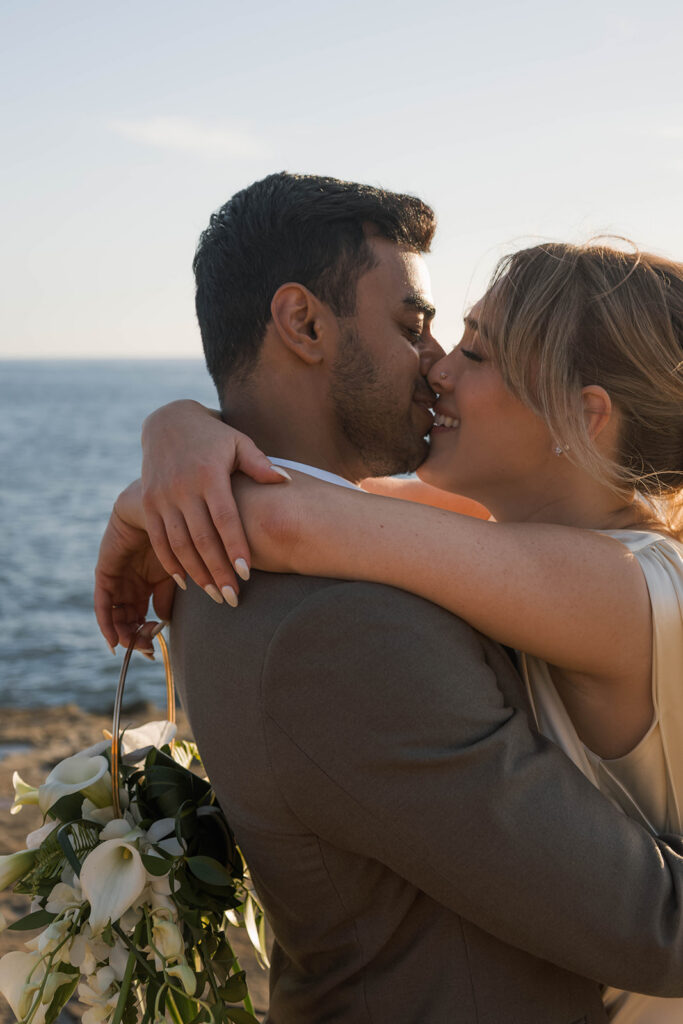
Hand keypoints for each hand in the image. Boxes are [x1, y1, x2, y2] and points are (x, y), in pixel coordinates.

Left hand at [94, 480, 175, 651]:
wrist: (166, 507)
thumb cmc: (181, 535)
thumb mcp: (177, 573)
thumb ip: (169, 597)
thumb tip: (164, 623)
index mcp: (149, 582)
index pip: (144, 616)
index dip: (150, 634)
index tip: (158, 650)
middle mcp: (131, 582)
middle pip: (128, 619)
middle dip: (137, 638)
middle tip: (149, 651)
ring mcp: (117, 578)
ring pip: (115, 615)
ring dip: (123, 634)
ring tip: (136, 646)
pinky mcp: (105, 571)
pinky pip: (102, 603)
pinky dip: (106, 623)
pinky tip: (114, 639)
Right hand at [140, 401, 289, 602]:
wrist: (168, 422)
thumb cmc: (214, 437)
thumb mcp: (238, 443)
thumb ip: (260, 464)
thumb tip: (284, 481)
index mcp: (208, 475)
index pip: (224, 518)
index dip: (235, 547)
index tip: (247, 574)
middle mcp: (182, 487)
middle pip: (201, 538)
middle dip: (217, 571)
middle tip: (232, 598)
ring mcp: (161, 496)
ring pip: (178, 544)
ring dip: (196, 573)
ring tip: (214, 595)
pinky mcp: (147, 503)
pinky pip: (158, 540)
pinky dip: (171, 563)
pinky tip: (186, 582)